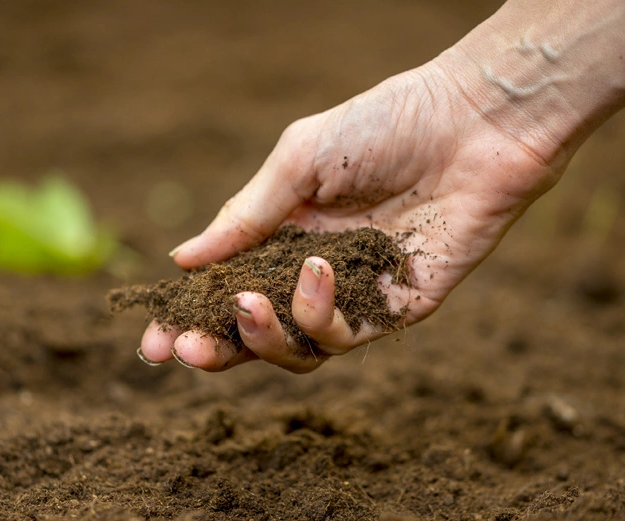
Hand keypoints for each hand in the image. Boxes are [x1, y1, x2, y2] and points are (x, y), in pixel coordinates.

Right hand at [138, 62, 564, 372]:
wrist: (471, 123)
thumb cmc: (384, 125)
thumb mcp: (298, 162)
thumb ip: (244, 216)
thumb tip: (181, 261)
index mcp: (282, 235)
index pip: (225, 289)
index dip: (189, 317)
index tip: (153, 339)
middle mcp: (313, 272)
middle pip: (255, 334)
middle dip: (216, 349)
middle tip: (186, 350)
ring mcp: (355, 295)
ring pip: (296, 350)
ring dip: (263, 336)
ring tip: (250, 300)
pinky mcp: (396, 309)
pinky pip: (345, 336)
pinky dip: (319, 312)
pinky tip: (317, 269)